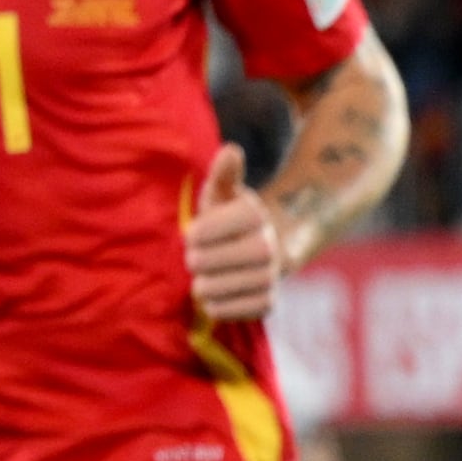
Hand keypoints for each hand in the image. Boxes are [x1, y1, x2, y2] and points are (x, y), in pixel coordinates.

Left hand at [184, 144, 284, 322]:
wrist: (263, 250)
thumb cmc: (229, 219)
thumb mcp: (222, 193)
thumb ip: (224, 173)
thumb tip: (231, 149)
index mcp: (253, 214)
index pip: (204, 231)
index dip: (193, 234)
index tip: (192, 234)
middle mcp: (267, 246)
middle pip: (206, 261)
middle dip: (194, 260)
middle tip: (195, 259)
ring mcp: (269, 276)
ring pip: (216, 288)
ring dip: (202, 285)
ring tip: (203, 279)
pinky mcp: (268, 303)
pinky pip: (232, 311)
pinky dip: (218, 306)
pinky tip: (217, 295)